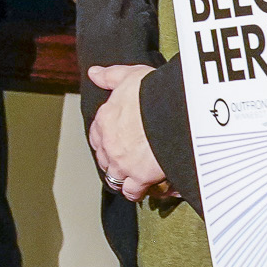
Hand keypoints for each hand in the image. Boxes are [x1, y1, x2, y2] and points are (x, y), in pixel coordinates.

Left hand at [86, 64, 167, 200]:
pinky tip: (141, 191)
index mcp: (105, 119)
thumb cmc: (152, 91)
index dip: (103, 140)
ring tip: (129, 179)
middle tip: (122, 162)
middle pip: (103, 158)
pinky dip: (135, 192)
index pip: (96, 135)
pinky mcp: (139, 176)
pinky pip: (131, 191)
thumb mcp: (129, 75)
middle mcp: (109, 142)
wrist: (172, 110)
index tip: (111, 142)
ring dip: (120, 178)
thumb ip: (110, 76)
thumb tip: (93, 73)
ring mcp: (121, 161)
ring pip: (113, 177)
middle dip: (111, 161)